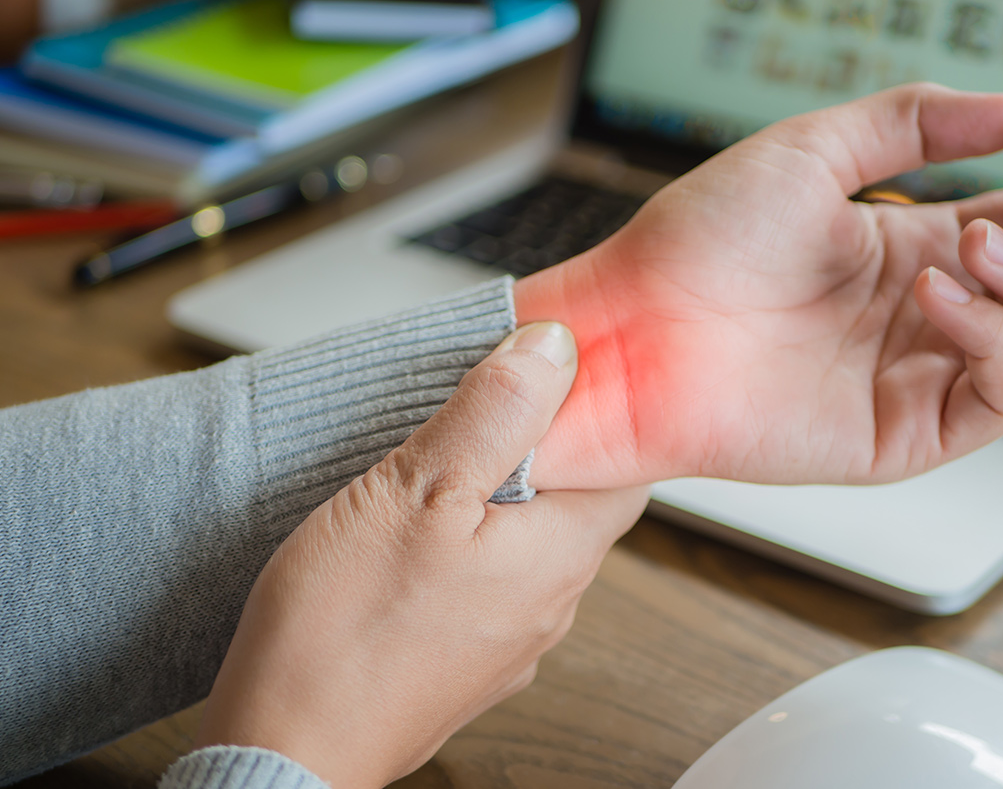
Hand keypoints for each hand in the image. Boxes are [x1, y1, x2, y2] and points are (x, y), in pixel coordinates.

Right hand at [193, 322, 649, 788]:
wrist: (284, 748)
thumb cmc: (342, 634)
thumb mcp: (418, 491)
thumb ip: (495, 415)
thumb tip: (554, 349)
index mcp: (561, 555)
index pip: (624, 467)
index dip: (592, 414)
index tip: (547, 378)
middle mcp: (551, 604)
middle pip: (572, 503)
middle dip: (534, 454)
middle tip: (475, 412)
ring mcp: (509, 641)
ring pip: (524, 543)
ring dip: (492, 502)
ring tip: (430, 472)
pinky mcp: (464, 662)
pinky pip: (485, 584)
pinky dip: (463, 549)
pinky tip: (409, 541)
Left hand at [516, 83, 1002, 488]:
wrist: (633, 326)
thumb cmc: (697, 243)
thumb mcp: (812, 153)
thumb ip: (915, 125)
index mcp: (914, 250)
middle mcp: (928, 317)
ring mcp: (917, 378)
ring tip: (969, 243)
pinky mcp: (899, 434)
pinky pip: (1000, 398)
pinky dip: (993, 339)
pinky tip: (933, 293)